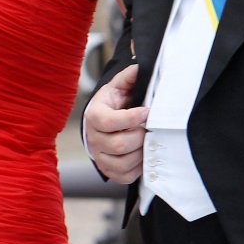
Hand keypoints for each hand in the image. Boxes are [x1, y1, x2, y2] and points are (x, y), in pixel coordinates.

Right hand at [84, 64, 147, 183]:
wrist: (102, 125)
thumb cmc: (112, 105)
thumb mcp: (118, 88)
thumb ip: (128, 78)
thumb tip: (140, 68)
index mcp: (94, 116)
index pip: (110, 121)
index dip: (132, 118)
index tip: (147, 112)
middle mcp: (93, 139)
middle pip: (119, 145)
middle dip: (140, 136)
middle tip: (149, 128)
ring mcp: (100, 158)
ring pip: (124, 162)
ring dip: (141, 152)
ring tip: (146, 140)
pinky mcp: (109, 172)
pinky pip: (126, 176)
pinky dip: (139, 167)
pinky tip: (142, 154)